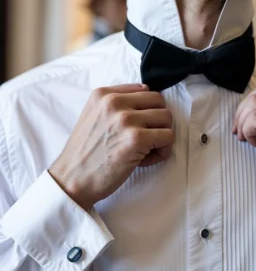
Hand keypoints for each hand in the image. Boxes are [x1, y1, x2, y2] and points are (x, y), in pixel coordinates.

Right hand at [49, 84, 174, 209]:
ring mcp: (126, 119)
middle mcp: (114, 102)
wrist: (71, 179)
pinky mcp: (137, 138)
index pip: (145, 90)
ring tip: (143, 151)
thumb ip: (117, 103)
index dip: (147, 112)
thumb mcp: (94, 116)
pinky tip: (143, 160)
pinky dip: (162, 152)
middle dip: (157, 122)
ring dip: (161, 137)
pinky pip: (168, 138)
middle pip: (159, 102)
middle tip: (143, 141)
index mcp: (103, 94)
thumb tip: (146, 92)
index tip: (136, 128)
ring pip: (167, 118)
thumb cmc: (86, 153)